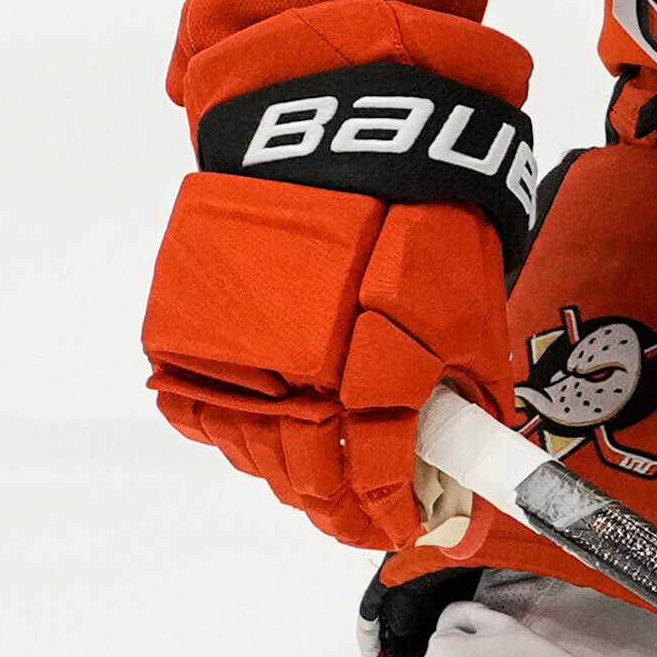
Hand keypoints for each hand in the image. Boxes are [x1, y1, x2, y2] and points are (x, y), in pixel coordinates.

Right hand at [145, 172, 520, 549]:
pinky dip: (229, 430)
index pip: (374, 483)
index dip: (390, 516)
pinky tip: (262, 428)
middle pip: (306, 481)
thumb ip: (466, 403)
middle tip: (359, 514)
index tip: (402, 525)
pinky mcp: (188, 329)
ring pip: (251, 452)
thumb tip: (467, 475)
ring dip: (286, 474)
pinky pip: (198, 408)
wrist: (341, 130)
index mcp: (373, 379)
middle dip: (338, 511)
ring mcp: (234, 355)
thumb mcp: (468, 312)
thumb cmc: (420, 215)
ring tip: (315, 473)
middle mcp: (296, 378)